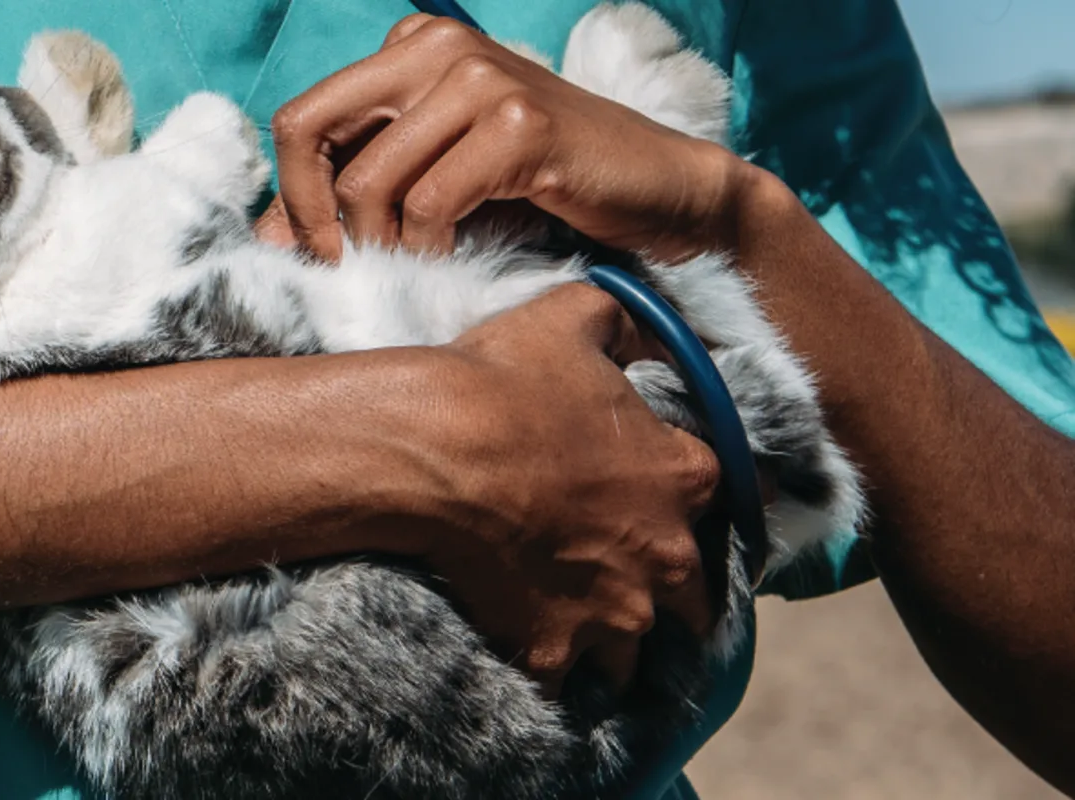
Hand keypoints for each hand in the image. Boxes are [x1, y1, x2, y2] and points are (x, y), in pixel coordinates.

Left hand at [256, 14, 762, 262]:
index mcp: (409, 47)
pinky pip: (430, 204)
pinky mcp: (520, 124)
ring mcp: (480, 77)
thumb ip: (355, 192)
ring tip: (413, 267)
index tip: (315, 252)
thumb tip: (266, 237)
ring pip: (368, 181)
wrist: (660, 193)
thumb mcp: (432, 179)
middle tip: (343, 269)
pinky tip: (453, 259)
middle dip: (311, 216)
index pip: (301, 119)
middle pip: (309, 131)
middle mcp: (437, 46)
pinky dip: (429, 249)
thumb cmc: (542, 188)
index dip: (291, 195)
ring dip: (380, 245)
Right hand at [390, 284, 719, 695]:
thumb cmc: (502, 380)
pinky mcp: (553, 648)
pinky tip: (527, 660)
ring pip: (635, 652)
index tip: (658, 501)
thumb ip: (622, 319)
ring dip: (612, 642)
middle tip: (622, 581)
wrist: (431, 450)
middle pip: (695, 598)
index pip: (721, 496)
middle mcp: (664, 555)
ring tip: (576, 634)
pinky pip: (564, 685)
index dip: (686, 497)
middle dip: (666, 592)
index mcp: (682, 477)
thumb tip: (641, 319)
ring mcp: (613, 611)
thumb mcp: (573, 316)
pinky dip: (549, 676)